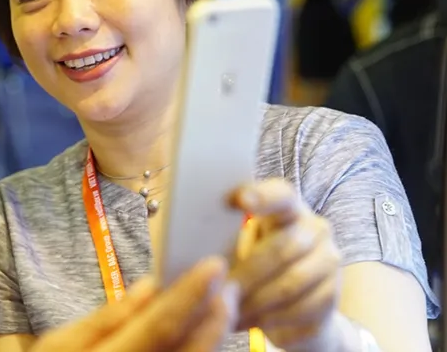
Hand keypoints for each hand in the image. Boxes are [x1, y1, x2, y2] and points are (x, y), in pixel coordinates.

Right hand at [31, 257, 237, 351]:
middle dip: (215, 316)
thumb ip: (106, 317)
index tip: (213, 265)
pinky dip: (203, 349)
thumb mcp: (59, 343)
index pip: (159, 325)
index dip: (189, 294)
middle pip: (190, 349)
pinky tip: (207, 332)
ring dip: (215, 334)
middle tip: (229, 283)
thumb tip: (150, 286)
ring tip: (223, 304)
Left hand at [229, 179, 341, 351]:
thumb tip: (182, 234)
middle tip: (216, 290)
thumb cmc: (251, 264)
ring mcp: (329, 261)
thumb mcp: (233, 245)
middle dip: (245, 273)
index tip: (237, 199)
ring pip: (290, 284)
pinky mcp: (333, 295)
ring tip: (226, 311)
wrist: (293, 307)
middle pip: (282, 248)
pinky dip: (270, 319)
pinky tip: (248, 322)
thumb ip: (216, 234)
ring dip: (254, 301)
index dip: (263, 195)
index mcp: (287, 207)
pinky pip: (301, 309)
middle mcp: (315, 228)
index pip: (281, 193)